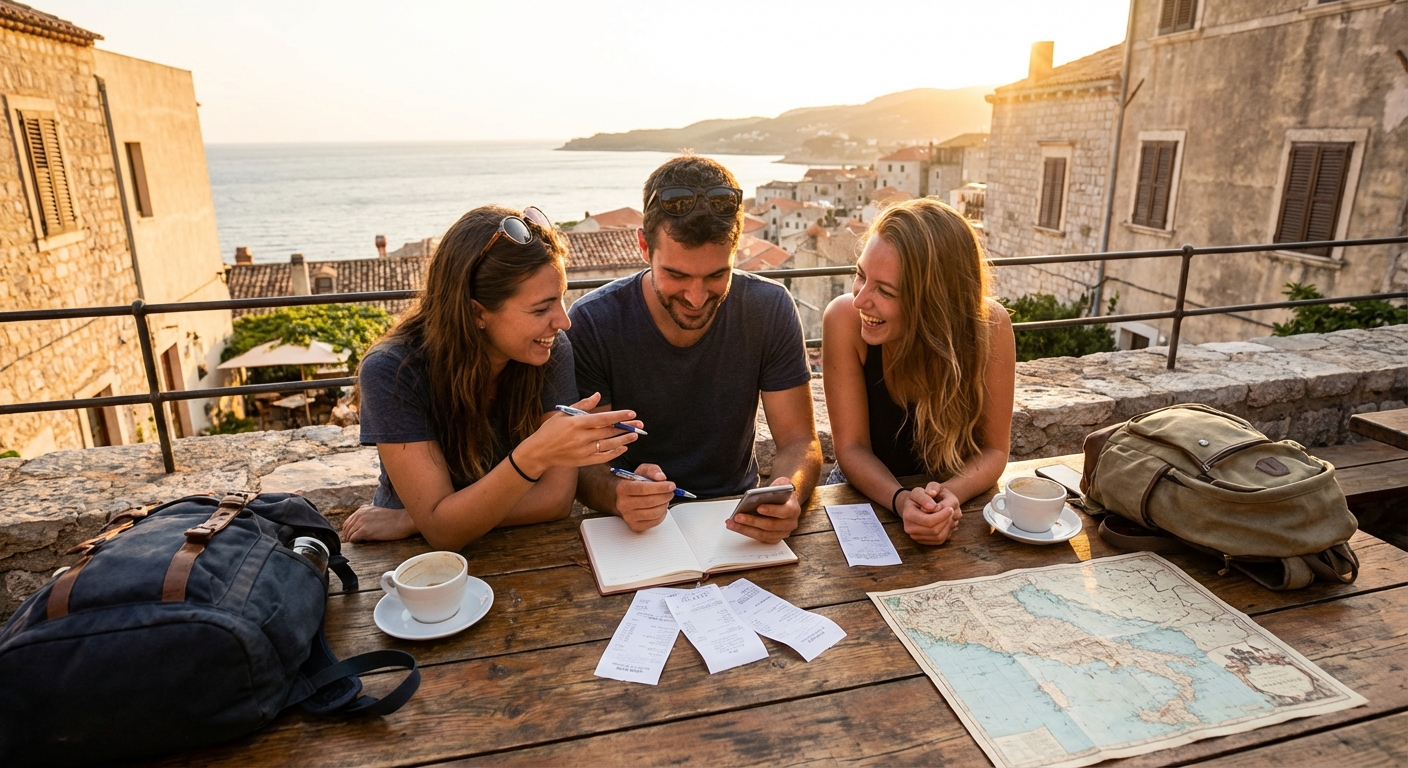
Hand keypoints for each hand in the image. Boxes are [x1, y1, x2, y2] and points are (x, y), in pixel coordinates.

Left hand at [342, 504, 418, 541]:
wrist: (403, 521)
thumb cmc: (395, 519)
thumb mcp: (378, 513)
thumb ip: (367, 517)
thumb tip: (361, 529)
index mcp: (362, 509)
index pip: (348, 522)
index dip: (348, 531)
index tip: (352, 537)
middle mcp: (360, 514)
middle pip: (346, 528)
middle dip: (348, 536)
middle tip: (353, 543)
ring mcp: (361, 522)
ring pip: (348, 534)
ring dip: (351, 540)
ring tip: (358, 544)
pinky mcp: (364, 531)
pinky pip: (353, 539)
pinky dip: (355, 543)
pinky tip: (362, 544)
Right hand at [516, 392, 641, 475]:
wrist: (539, 452)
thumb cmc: (550, 430)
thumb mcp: (563, 414)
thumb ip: (582, 405)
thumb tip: (598, 395)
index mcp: (576, 423)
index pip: (602, 418)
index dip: (618, 416)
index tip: (631, 414)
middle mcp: (580, 437)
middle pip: (608, 431)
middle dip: (626, 427)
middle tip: (639, 425)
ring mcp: (582, 451)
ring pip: (608, 445)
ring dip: (623, 440)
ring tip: (634, 435)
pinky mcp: (582, 461)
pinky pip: (602, 457)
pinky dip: (614, 452)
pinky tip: (623, 447)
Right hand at [615, 463, 674, 530]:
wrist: (620, 497)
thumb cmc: (632, 484)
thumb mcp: (641, 471)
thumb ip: (652, 470)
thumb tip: (661, 477)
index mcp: (623, 488)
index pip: (643, 489)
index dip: (660, 487)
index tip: (671, 485)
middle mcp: (623, 504)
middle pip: (650, 501)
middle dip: (665, 496)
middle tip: (671, 491)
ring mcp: (628, 516)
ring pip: (654, 513)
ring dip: (665, 505)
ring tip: (665, 498)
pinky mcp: (635, 526)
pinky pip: (654, 522)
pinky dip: (662, 514)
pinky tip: (660, 507)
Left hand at [727, 476, 800, 543]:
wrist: (784, 501)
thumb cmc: (780, 493)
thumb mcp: (781, 484)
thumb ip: (776, 486)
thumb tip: (760, 494)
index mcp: (794, 509)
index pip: (784, 511)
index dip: (772, 510)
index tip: (758, 507)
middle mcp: (790, 524)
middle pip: (770, 525)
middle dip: (752, 521)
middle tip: (738, 516)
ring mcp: (782, 533)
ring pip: (763, 534)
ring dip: (745, 529)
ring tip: (732, 522)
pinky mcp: (773, 538)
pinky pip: (758, 537)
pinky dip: (746, 532)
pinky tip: (735, 525)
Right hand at [899, 482, 960, 545]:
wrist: (913, 506)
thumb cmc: (918, 497)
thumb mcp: (921, 490)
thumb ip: (927, 493)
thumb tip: (932, 506)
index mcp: (908, 514)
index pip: (929, 521)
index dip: (942, 515)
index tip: (950, 508)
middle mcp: (909, 528)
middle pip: (934, 530)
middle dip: (946, 521)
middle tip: (952, 512)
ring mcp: (915, 536)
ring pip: (938, 537)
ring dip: (947, 527)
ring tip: (950, 516)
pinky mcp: (922, 541)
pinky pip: (938, 541)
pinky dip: (946, 532)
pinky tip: (946, 522)